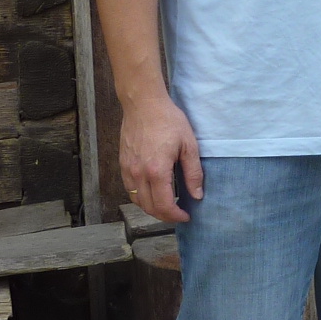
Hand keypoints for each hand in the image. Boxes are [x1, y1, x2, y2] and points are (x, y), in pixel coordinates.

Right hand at [119, 93, 202, 223]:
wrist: (143, 103)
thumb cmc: (168, 120)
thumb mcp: (188, 145)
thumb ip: (193, 173)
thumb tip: (197, 195)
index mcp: (157, 171)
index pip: (164, 206)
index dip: (176, 216)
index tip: (186, 215)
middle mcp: (139, 174)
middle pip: (149, 207)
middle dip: (165, 216)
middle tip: (178, 213)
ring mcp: (128, 169)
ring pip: (137, 201)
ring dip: (152, 208)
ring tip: (167, 205)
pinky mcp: (123, 164)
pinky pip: (129, 189)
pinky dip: (141, 197)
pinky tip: (152, 192)